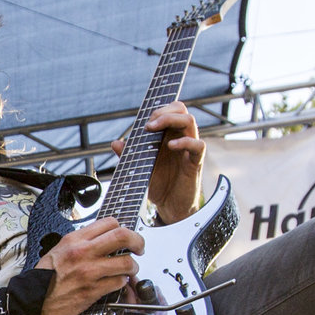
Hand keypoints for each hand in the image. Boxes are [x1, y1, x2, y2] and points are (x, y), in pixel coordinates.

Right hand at [37, 217, 141, 314]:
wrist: (33, 301)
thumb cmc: (44, 278)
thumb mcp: (59, 250)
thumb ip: (80, 242)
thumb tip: (101, 239)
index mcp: (75, 239)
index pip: (109, 223)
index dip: (122, 228)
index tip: (125, 235)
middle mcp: (83, 252)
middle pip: (122, 236)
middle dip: (138, 241)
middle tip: (140, 248)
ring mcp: (89, 271)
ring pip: (126, 262)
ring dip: (132, 266)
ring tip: (129, 269)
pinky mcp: (93, 290)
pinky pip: (119, 282)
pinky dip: (122, 283)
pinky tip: (117, 283)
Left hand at [119, 100, 204, 225]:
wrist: (169, 206)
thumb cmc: (158, 183)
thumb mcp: (138, 168)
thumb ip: (128, 155)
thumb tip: (116, 143)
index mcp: (168, 134)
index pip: (169, 109)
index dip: (158, 108)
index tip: (142, 120)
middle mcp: (180, 137)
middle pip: (180, 109)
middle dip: (163, 110)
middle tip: (148, 124)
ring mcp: (189, 149)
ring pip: (190, 121)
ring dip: (171, 119)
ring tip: (153, 130)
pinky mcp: (195, 162)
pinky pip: (198, 145)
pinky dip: (185, 142)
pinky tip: (171, 146)